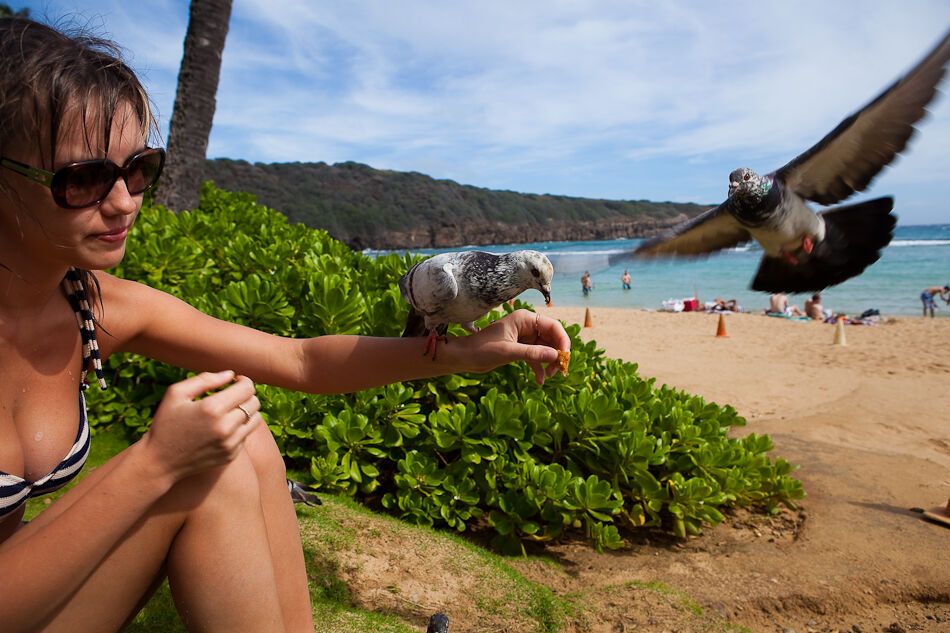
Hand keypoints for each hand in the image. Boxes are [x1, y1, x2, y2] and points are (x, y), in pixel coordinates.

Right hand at [140, 370, 261, 481]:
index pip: (247, 388)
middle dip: (246, 395)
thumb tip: (231, 374)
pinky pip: (246, 435)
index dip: (243, 381)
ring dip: (247, 411)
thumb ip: (205, 379)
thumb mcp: (176, 394)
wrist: (159, 462)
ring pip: (256, 419)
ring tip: (231, 410)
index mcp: (212, 408)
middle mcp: (225, 427)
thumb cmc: (165, 423)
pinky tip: (223, 427)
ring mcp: (230, 444)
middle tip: (232, 395)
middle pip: (254, 402)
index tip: (235, 381)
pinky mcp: (231, 455)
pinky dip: (240, 428)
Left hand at [455, 309, 569, 384]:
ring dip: (549, 363)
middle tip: (558, 370)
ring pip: (546, 349)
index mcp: (525, 319)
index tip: (565, 357)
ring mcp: (525, 338)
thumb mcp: (509, 351)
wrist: (465, 357)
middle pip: (552, 338)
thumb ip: (533, 353)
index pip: (553, 326)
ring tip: (549, 376)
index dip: (562, 341)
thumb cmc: (483, 348)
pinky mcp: (521, 349)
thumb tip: (556, 356)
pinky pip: (536, 357)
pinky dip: (539, 368)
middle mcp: (527, 326)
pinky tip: (539, 381)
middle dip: (556, 354)